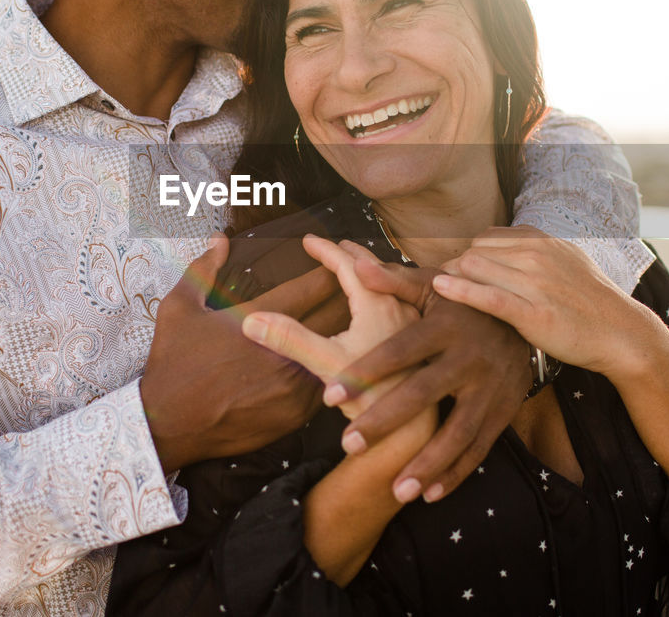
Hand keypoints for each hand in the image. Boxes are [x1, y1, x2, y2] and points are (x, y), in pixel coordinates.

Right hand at [141, 234, 341, 470]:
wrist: (169, 424)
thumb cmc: (173, 362)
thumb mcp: (179, 307)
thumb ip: (203, 269)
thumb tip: (219, 239)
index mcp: (260, 320)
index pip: (312, 287)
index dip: (330, 270)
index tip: (337, 259)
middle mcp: (283, 351)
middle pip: (334, 317)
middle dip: (346, 297)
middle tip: (357, 284)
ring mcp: (293, 386)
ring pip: (335, 354)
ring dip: (346, 333)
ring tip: (358, 319)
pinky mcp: (295, 414)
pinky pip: (325, 384)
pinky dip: (332, 369)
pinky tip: (337, 359)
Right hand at [241, 234, 422, 423]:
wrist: (411, 429)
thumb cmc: (372, 397)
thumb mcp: (324, 364)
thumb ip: (289, 339)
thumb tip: (252, 321)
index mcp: (377, 303)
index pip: (348, 264)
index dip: (325, 249)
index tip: (308, 240)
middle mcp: (400, 306)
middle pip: (373, 267)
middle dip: (349, 254)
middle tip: (331, 245)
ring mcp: (412, 322)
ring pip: (388, 283)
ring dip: (368, 271)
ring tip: (355, 267)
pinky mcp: (416, 339)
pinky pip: (398, 298)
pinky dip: (381, 290)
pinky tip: (379, 304)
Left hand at [323, 243, 531, 503]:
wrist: (527, 312)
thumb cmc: (463, 299)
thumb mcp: (433, 284)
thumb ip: (393, 279)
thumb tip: (357, 266)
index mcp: (445, 325)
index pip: (400, 350)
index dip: (366, 371)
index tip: (330, 393)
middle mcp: (469, 358)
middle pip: (423, 393)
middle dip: (385, 421)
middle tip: (348, 445)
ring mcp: (491, 388)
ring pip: (458, 431)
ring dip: (427, 463)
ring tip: (396, 490)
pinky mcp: (504, 410)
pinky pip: (480, 447)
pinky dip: (456, 473)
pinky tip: (429, 495)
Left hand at [432, 226, 667, 379]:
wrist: (621, 333)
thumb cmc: (589, 301)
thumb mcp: (564, 260)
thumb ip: (533, 248)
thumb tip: (499, 240)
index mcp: (542, 240)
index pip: (486, 237)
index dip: (467, 256)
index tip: (458, 274)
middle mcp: (537, 255)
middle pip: (474, 250)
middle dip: (455, 268)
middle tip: (444, 287)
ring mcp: (535, 283)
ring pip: (475, 267)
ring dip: (452, 278)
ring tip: (438, 293)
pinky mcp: (534, 313)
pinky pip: (488, 296)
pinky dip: (460, 290)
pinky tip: (440, 288)